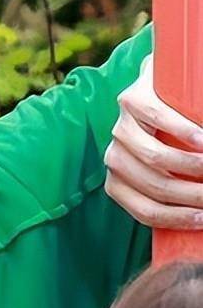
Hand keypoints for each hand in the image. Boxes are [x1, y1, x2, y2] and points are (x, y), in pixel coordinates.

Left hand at [104, 54, 202, 228]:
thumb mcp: (176, 167)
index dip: (178, 219)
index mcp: (121, 181)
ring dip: (193, 166)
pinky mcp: (131, 100)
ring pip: (155, 157)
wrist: (165, 89)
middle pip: (154, 185)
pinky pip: (158, 120)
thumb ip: (182, 188)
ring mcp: (120, 128)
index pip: (144, 210)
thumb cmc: (175, 138)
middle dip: (193, 195)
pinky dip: (186, 132)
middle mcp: (115, 157)